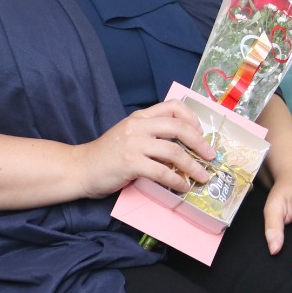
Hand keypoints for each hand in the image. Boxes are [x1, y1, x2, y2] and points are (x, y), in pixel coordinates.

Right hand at [75, 100, 214, 199]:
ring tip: (202, 176)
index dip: (192, 118)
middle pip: (179, 127)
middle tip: (210, 156)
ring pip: (174, 151)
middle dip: (200, 143)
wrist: (81, 168)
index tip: (200, 133)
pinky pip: (162, 172)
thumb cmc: (107, 155)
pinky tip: (182, 186)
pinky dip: (177, 180)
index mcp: (140, 117)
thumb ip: (150, 133)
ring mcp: (134, 144)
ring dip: (193, 166)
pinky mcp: (131, 163)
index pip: (173, 106)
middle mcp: (139, 126)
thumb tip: (182, 144)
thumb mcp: (129, 134)